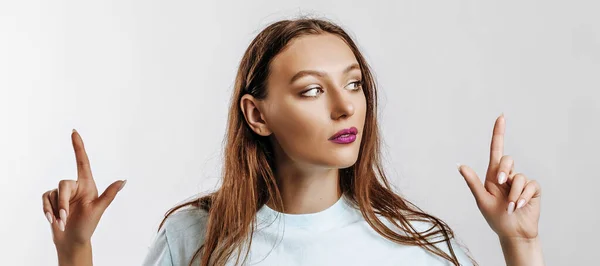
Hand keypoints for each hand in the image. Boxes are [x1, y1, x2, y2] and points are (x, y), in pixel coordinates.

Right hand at [41, 129, 126, 247]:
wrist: (72, 241)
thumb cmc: (87, 226)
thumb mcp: (99, 210)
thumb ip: (109, 195)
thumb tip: (123, 180)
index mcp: (88, 184)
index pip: (82, 162)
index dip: (78, 146)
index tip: (74, 131)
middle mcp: (75, 186)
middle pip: (63, 183)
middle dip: (62, 202)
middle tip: (65, 217)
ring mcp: (63, 193)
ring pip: (52, 193)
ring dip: (55, 210)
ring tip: (62, 222)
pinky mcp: (52, 200)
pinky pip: (45, 199)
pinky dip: (47, 210)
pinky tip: (53, 221)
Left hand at [457, 114, 541, 239]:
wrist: (513, 233)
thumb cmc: (495, 218)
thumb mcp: (482, 200)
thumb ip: (473, 183)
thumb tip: (460, 166)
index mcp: (493, 175)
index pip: (496, 150)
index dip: (498, 133)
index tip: (501, 117)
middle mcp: (508, 176)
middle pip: (507, 160)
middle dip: (503, 170)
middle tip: (499, 184)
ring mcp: (521, 182)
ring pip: (519, 176)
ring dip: (513, 192)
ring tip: (510, 206)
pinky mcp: (533, 190)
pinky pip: (530, 185)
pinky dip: (523, 195)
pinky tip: (519, 206)